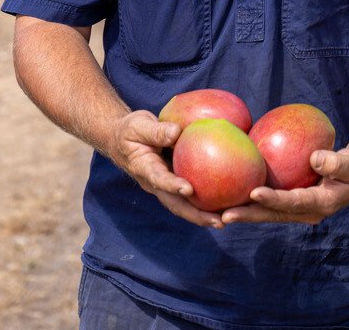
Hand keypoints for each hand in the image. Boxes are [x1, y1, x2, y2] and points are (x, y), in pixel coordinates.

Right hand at [109, 110, 224, 228]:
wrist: (122, 140)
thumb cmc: (130, 130)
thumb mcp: (138, 125)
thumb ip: (156, 130)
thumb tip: (177, 132)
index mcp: (144, 168)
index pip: (158, 179)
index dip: (172, 185)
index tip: (188, 189)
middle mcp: (155, 183)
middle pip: (175, 204)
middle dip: (195, 215)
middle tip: (218, 222)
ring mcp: (164, 186)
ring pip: (184, 204)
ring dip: (203, 214)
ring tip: (225, 221)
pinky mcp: (174, 182)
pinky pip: (190, 194)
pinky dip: (205, 200)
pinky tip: (226, 201)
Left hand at [219, 148, 348, 225]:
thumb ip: (337, 162)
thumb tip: (316, 158)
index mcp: (319, 205)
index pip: (292, 203)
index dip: (272, 200)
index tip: (254, 193)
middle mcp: (304, 212)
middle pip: (272, 214)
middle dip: (248, 215)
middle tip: (224, 214)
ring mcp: (296, 209)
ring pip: (266, 212)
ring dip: (244, 212)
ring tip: (217, 212)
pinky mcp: (290, 202)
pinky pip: (267, 202)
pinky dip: (249, 201)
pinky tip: (228, 193)